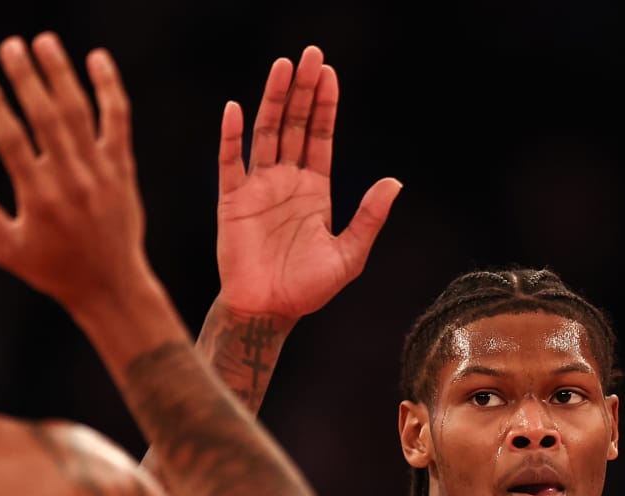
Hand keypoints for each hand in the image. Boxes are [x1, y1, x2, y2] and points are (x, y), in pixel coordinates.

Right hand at [0, 33, 152, 313]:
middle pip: (46, 118)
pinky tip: (98, 60)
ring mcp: (100, 173)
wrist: (112, 286)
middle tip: (11, 46)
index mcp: (39, 198)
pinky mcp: (123, 170)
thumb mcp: (10, 251)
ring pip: (80, 113)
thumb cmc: (56, 270)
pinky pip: (118, 122)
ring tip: (45, 41)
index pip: (12, 143)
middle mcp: (71, 181)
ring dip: (62, 74)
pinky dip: (110, 90)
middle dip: (27, 79)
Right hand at [216, 45, 401, 317]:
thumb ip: (369, 218)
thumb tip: (394, 182)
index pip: (320, 137)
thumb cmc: (307, 289)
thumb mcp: (349, 254)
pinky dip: (230, 136)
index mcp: (315, 190)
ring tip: (282, 67)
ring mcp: (258, 188)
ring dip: (273, 100)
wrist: (269, 312)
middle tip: (310, 54)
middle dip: (303, 90)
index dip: (325, 106)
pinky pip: (230, 162)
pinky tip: (234, 108)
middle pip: (294, 125)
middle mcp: (286, 181)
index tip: (329, 74)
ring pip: (265, 133)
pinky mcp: (233, 201)